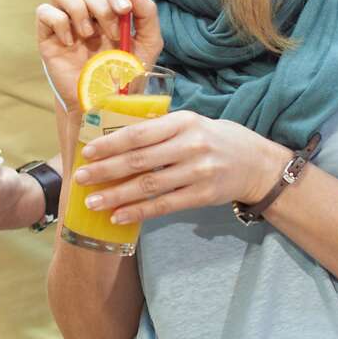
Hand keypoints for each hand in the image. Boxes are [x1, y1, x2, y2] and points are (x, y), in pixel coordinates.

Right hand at [36, 0, 162, 108]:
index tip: (125, 12)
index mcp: (108, 14)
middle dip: (100, 5)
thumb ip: (146, 12)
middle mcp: (86, 15)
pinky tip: (70, 43)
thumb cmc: (126, 77)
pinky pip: (43, 11)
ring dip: (77, 7)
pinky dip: (58, 22)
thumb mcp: (148, 44)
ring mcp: (65, 25)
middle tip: (111, 33)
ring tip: (88, 34)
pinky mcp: (47, 38)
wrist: (105, 106)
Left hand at [73, 110, 284, 225]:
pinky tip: (118, 217)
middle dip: (106, 170)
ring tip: (92, 202)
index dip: (110, 143)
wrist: (256, 163)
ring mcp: (198, 172)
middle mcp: (191, 145)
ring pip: (149, 186)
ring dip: (117, 195)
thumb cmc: (213, 139)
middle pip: (140, 160)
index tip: (87, 152)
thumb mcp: (190, 123)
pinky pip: (164, 206)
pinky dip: (139, 212)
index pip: (139, 132)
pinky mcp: (203, 196)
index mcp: (183, 121)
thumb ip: (159, 129)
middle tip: (80, 178)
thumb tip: (113, 138)